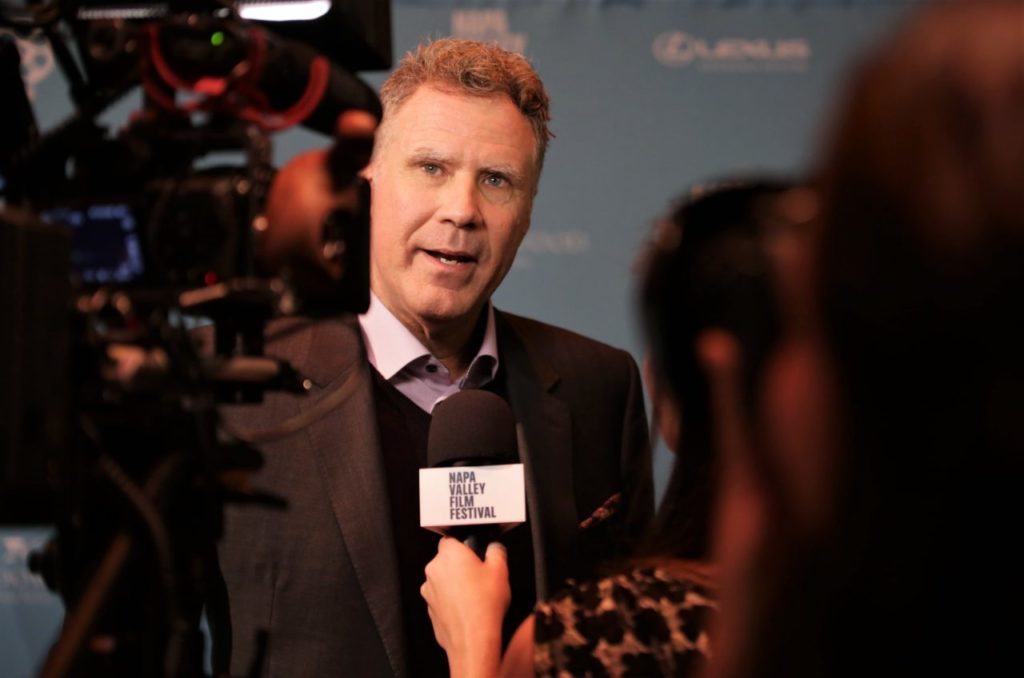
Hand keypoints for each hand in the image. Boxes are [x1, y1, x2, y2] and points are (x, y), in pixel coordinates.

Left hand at [421, 538, 509, 677]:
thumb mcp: (500, 570)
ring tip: (476, 596)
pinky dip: (452, 602)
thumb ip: (496, 551)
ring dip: (455, 585)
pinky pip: (442, 599)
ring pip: (443, 581)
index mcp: (449, 554)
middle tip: (480, 576)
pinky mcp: (430, 609)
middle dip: (461, 566)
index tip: (475, 554)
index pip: (451, 539)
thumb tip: (494, 549)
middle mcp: (434, 570)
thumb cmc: (484, 605)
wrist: (473, 639)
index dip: (465, 546)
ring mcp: (429, 591)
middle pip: (447, 561)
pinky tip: (468, 609)